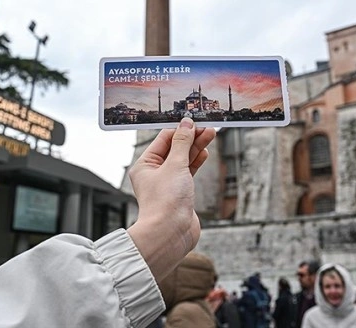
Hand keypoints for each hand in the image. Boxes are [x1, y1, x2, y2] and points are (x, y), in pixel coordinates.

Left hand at [127, 118, 215, 282]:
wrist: (171, 233)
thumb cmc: (166, 202)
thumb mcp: (175, 165)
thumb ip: (183, 143)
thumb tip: (186, 125)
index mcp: (145, 165)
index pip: (163, 139)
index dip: (180, 129)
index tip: (195, 121)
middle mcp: (154, 173)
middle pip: (174, 148)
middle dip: (191, 137)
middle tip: (208, 127)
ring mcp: (167, 184)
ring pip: (183, 160)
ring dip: (196, 148)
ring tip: (211, 135)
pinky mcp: (179, 193)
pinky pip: (188, 172)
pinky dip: (196, 162)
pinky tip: (204, 153)